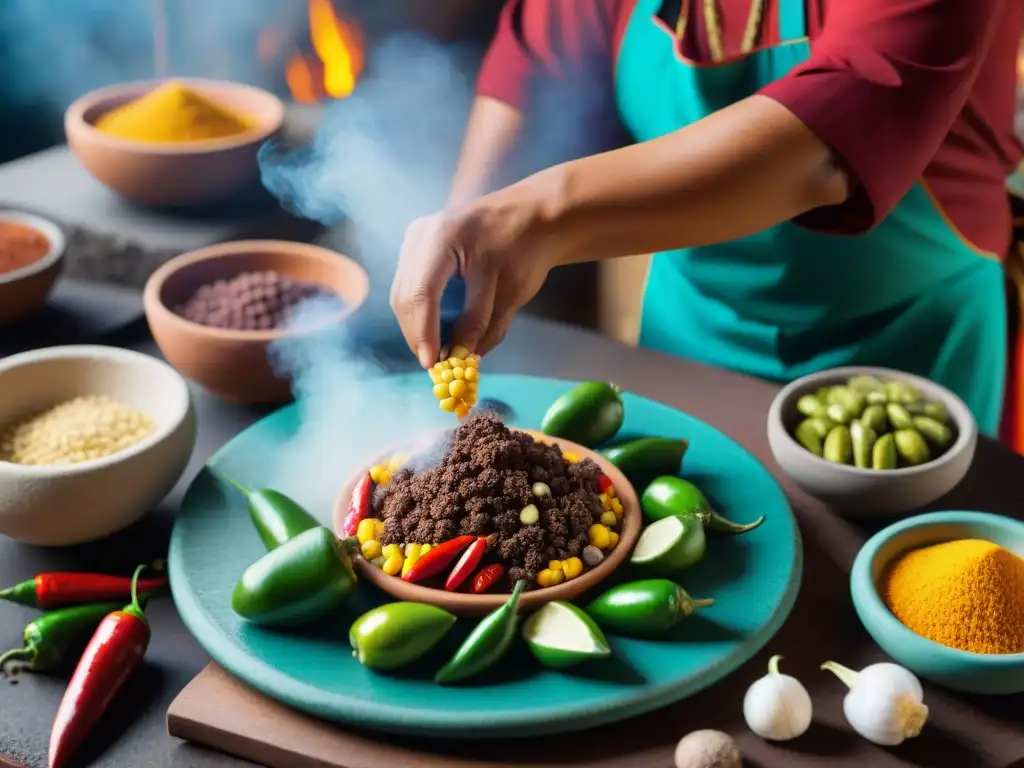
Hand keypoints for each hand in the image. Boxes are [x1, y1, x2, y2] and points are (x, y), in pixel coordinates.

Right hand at [390, 189, 555, 366]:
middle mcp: (419, 234)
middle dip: (418, 334)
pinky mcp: (418, 245)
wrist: (533, 216)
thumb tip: (455, 359)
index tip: (432, 365)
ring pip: (403, 293)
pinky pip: (411, 284)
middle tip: (437, 365)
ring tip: (438, 349)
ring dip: (417, 324)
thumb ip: (477, 326)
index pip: (421, 295)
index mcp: (441, 239)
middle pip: (405, 296)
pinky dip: (422, 309)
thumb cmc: (525, 249)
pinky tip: (437, 327)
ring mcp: (415, 237)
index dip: (423, 334)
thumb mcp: (505, 293)